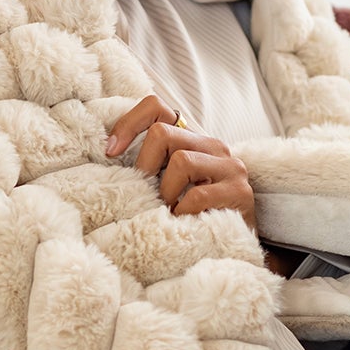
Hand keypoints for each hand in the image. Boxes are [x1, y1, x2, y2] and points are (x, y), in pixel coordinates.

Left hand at [105, 96, 257, 232]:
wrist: (236, 243)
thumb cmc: (193, 214)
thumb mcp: (167, 185)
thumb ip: (150, 167)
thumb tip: (109, 156)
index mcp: (192, 139)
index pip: (156, 107)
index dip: (129, 123)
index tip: (111, 152)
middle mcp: (213, 145)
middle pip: (162, 133)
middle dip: (145, 166)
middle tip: (146, 194)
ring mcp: (230, 167)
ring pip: (182, 160)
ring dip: (166, 192)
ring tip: (169, 210)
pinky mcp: (240, 192)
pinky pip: (197, 195)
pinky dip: (182, 212)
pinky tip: (184, 222)